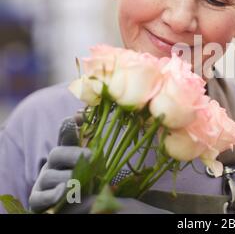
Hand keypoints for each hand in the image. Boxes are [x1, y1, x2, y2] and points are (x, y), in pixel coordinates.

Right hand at [29, 115, 172, 213]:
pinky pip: (39, 197)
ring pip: (49, 175)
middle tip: (91, 157)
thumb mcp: (97, 166)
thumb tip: (105, 128)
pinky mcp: (37, 200)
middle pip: (56, 153)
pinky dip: (51, 196)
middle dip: (74, 154)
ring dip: (67, 178)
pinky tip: (62, 194)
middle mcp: (53, 165)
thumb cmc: (90, 183)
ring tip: (80, 183)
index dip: (70, 124)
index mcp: (68, 152)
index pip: (65, 133)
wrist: (78, 209)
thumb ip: (100, 150)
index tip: (79, 117)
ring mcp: (43, 182)